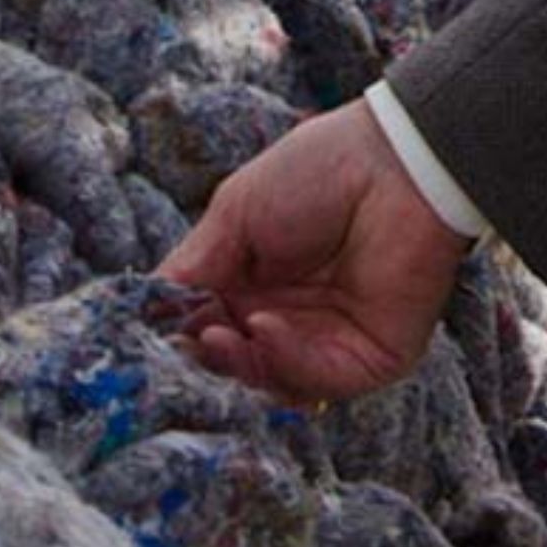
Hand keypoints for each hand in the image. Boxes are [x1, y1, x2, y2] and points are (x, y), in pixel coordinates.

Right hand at [156, 100, 470, 401]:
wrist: (399, 163)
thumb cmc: (318, 171)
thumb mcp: (236, 213)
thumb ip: (194, 267)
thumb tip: (147, 312)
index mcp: (257, 284)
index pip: (207, 329)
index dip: (178, 336)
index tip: (148, 334)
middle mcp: (291, 320)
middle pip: (235, 365)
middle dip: (204, 359)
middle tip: (184, 343)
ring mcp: (330, 343)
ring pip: (270, 383)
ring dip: (238, 366)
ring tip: (217, 336)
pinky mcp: (371, 359)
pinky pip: (318, 381)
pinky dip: (286, 362)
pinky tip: (266, 327)